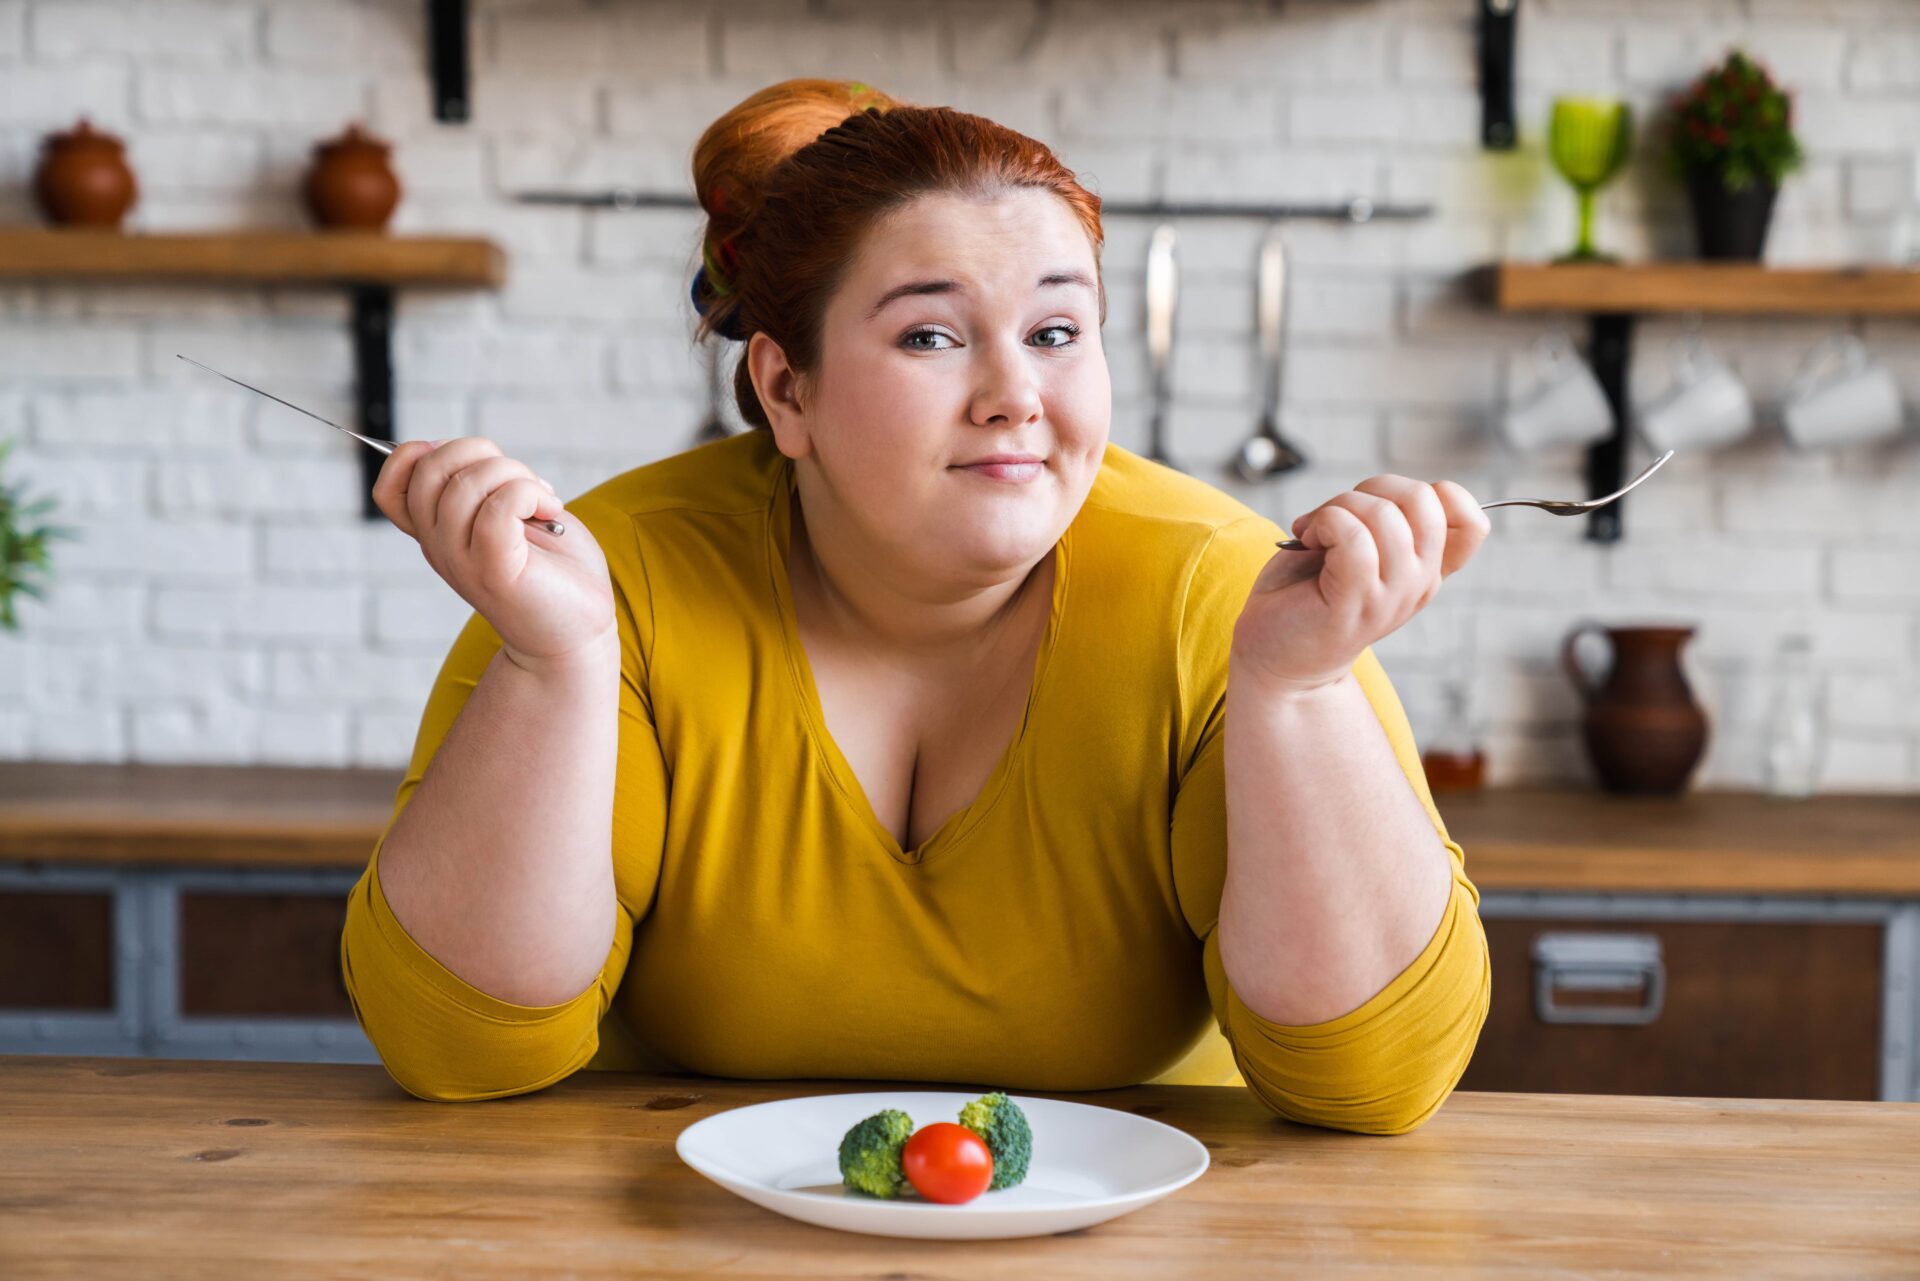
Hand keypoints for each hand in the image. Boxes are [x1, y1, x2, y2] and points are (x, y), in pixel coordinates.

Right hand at [372, 437, 615, 675]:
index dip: (420, 455)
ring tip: (543, 500)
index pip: (391, 485)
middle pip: (428, 468)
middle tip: (522, 481)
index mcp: (437, 533)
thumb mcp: (508, 514)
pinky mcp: (494, 571)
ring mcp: (462, 561)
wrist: (576, 633)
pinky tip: (549, 510)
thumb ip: (481, 484)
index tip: (474, 464)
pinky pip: (499, 505)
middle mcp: (440, 547)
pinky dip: (530, 493)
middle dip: (481, 452)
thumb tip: (464, 449)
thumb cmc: (551, 570)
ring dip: (516, 474)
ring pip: (466, 482)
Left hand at [1231, 475, 1489, 697]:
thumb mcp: (1358, 547)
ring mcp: (1392, 596)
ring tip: (1314, 534)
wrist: (1276, 656)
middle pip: (1424, 499)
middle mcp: (1419, 583)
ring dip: (1336, 508)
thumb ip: (1387, 521)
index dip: (1433, 493)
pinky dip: (1323, 523)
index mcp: (1426, 568)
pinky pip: (1353, 536)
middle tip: (1336, 516)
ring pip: (1382, 515)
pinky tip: (1307, 540)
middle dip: (1371, 490)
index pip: (1472, 521)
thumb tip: (1403, 488)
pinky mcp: (1356, 603)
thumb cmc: (1306, 592)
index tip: (1381, 509)